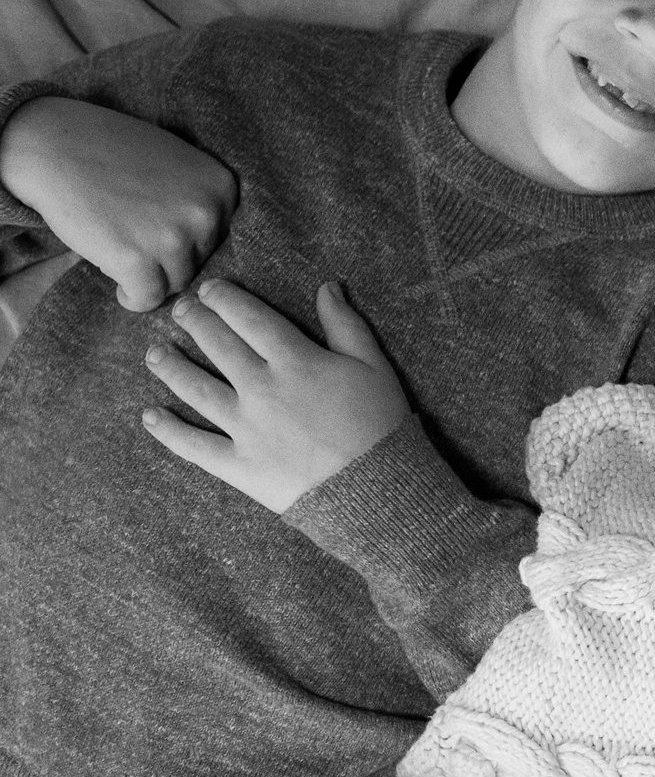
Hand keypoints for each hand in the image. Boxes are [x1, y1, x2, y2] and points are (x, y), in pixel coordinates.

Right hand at [0, 97, 237, 309]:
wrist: (52, 147)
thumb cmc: (111, 152)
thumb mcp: (177, 162)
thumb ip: (200, 199)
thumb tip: (212, 243)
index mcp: (222, 188)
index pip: (217, 236)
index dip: (185, 238)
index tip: (155, 227)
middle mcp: (207, 213)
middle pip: (199, 262)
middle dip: (167, 257)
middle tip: (133, 236)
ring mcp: (173, 238)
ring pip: (175, 283)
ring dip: (149, 275)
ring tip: (121, 249)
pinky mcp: (138, 261)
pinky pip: (147, 298)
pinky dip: (133, 297)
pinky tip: (118, 280)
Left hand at [141, 278, 410, 512]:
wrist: (378, 489)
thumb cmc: (381, 424)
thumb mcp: (373, 366)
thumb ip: (346, 324)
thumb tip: (327, 286)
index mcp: (296, 361)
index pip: (250, 318)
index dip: (226, 299)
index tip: (210, 289)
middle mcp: (262, 388)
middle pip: (218, 345)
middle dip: (195, 322)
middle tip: (181, 309)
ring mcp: (245, 427)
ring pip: (196, 389)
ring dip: (171, 368)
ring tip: (155, 353)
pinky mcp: (238, 464)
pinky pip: (194, 444)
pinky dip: (168, 431)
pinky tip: (150, 416)